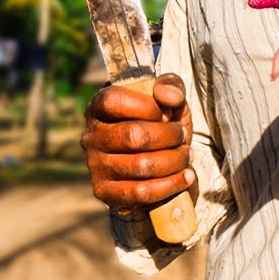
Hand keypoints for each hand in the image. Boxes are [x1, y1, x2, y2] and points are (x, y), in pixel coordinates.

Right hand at [80, 74, 195, 213]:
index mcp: (99, 107)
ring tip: (187, 155)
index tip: (168, 113)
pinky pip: (141, 192)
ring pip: (141, 166)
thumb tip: (170, 97)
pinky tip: (186, 176)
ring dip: (175, 161)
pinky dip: (171, 184)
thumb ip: (171, 86)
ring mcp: (95, 166)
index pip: (114, 101)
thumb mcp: (168, 100)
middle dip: (169, 136)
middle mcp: (91, 136)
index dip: (147, 106)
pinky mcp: (104, 192)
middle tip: (183, 136)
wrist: (156, 162)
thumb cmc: (161, 123)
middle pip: (133, 136)